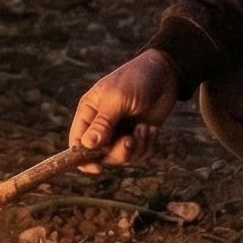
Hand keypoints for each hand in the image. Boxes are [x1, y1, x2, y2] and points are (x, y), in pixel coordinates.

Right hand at [68, 50, 177, 170]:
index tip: (97, 168)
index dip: (83, 159)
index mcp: (89, 112)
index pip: (77, 143)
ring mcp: (121, 131)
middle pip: (102, 155)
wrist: (165, 73)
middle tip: (130, 139)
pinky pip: (140, 154)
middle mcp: (102, 125)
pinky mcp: (139, 135)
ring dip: (137, 147)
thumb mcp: (117, 99)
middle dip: (118, 151)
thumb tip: (86, 146)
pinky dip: (148, 146)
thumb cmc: (136, 80)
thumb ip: (103, 123)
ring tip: (145, 128)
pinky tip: (153, 129)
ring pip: (123, 156)